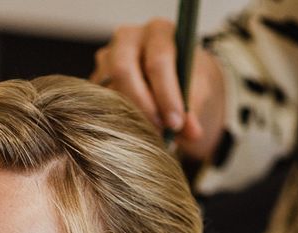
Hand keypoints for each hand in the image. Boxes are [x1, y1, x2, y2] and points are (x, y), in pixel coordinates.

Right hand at [91, 19, 225, 161]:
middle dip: (141, 105)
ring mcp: (106, 60)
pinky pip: (98, 104)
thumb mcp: (202, 92)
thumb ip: (195, 107)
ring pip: (108, 90)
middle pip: (122, 70)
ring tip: (149, 134)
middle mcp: (128, 39)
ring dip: (128, 116)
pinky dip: (116, 121)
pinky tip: (134, 132)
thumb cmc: (191, 83)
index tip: (176, 123)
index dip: (166, 94)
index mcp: (159, 32)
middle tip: (158, 132)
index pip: (158, 60)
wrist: (175, 88)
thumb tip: (191, 131)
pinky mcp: (95, 82)